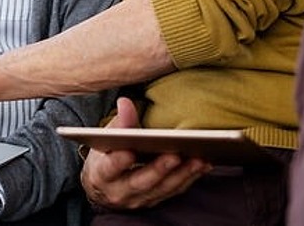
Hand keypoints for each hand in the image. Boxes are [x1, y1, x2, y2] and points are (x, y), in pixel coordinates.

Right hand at [81, 97, 211, 209]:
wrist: (104, 188)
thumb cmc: (105, 157)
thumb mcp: (105, 139)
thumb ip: (118, 123)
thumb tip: (125, 102)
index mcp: (101, 175)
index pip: (108, 168)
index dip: (118, 161)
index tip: (129, 151)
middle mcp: (119, 192)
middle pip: (141, 182)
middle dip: (159, 169)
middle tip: (174, 155)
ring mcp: (139, 199)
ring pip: (162, 188)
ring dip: (181, 174)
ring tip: (198, 158)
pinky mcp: (155, 200)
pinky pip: (174, 190)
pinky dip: (189, 177)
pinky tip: (202, 164)